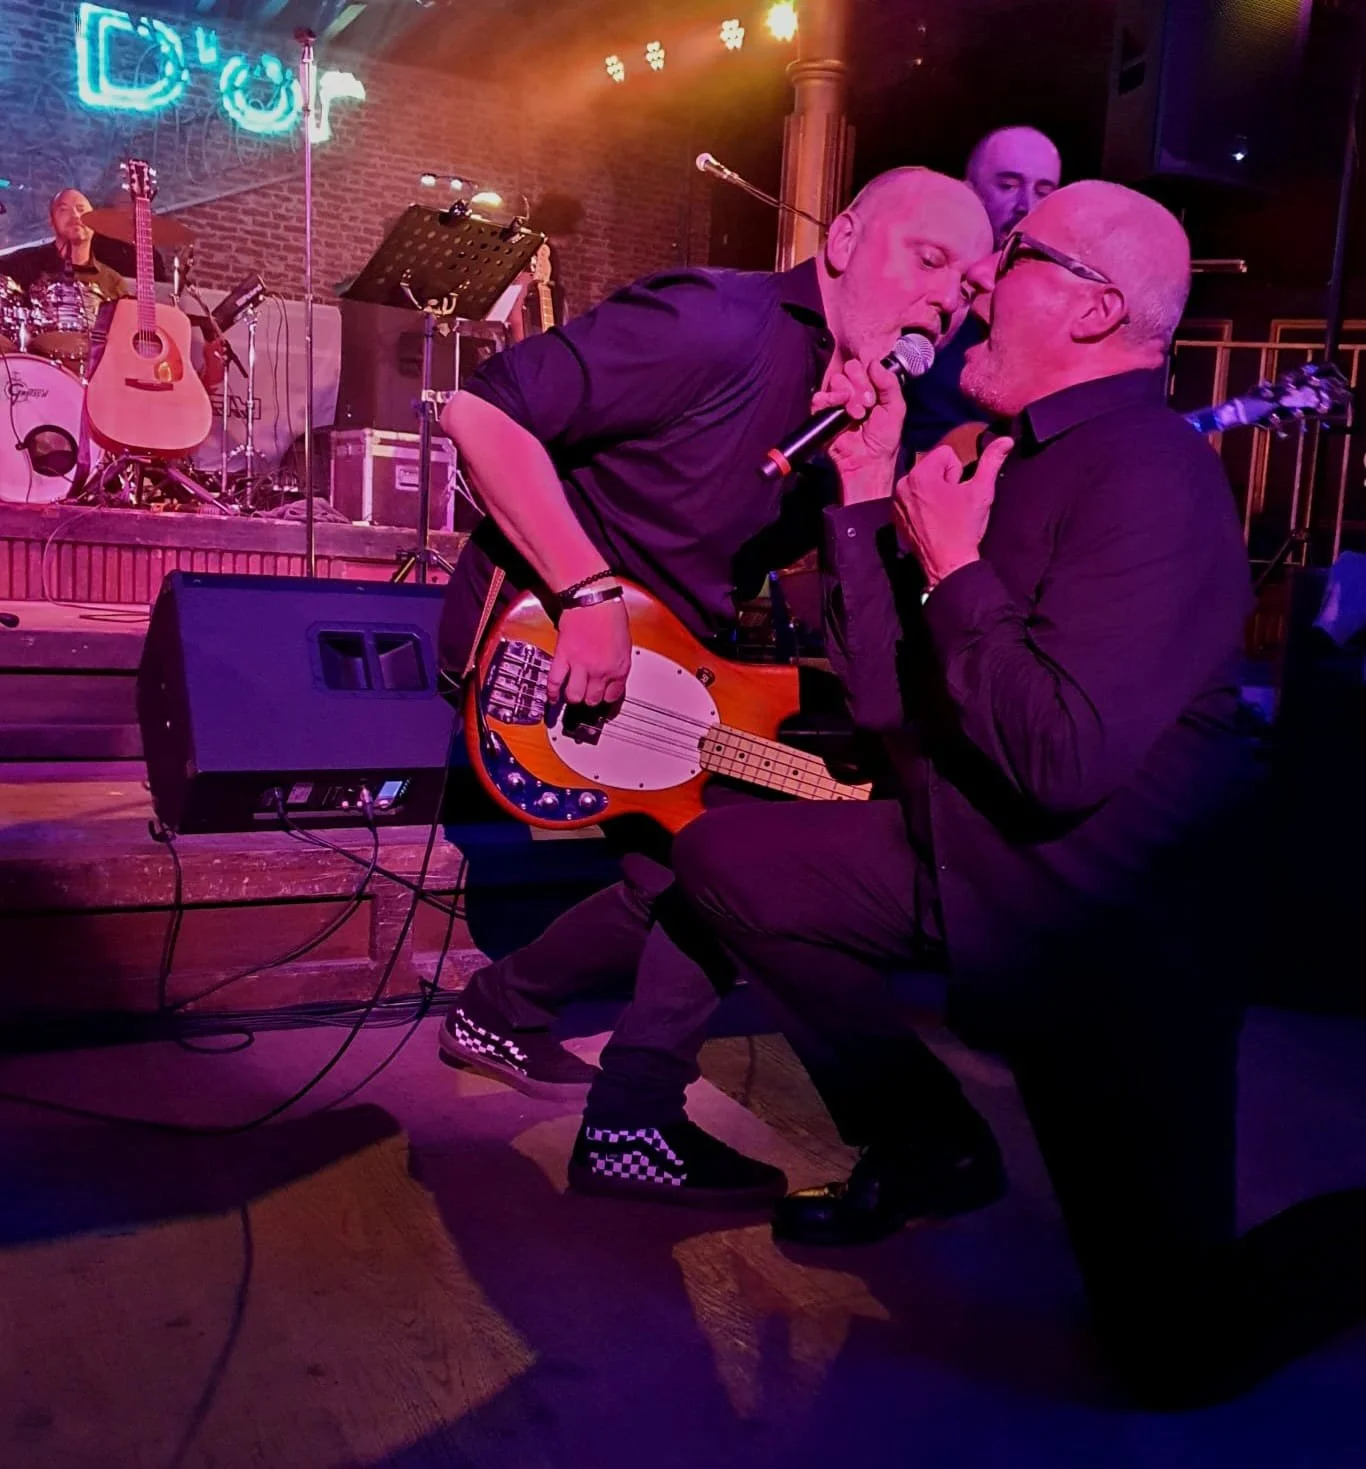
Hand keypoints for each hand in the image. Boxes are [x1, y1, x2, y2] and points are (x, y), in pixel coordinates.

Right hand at [547, 596, 630, 705]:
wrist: (594, 598)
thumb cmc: (611, 615)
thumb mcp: (624, 644)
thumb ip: (617, 663)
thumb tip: (611, 676)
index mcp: (620, 668)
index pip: (613, 697)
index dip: (606, 699)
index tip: (602, 698)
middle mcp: (602, 671)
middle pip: (592, 699)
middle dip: (589, 699)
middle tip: (585, 695)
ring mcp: (581, 665)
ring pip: (574, 696)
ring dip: (573, 697)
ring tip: (572, 693)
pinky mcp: (564, 657)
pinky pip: (555, 681)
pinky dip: (552, 692)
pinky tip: (552, 697)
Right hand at [813, 357, 905, 502]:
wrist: (868, 462)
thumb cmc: (884, 439)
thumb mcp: (896, 409)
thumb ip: (890, 384)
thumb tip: (874, 363)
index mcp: (870, 387)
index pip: (865, 366)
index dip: (870, 377)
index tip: (876, 397)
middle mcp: (852, 391)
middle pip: (849, 369)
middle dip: (860, 386)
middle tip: (867, 405)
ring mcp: (837, 402)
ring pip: (836, 380)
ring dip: (848, 396)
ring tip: (856, 415)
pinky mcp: (822, 415)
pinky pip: (818, 397)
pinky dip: (828, 400)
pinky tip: (840, 412)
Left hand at [894, 436, 1013, 589]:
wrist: (948, 565)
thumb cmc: (964, 528)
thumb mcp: (982, 491)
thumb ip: (992, 460)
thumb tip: (1006, 440)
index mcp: (921, 474)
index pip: (946, 453)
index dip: (959, 472)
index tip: (959, 493)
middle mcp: (903, 484)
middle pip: (932, 466)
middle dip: (945, 480)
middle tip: (952, 504)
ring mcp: (896, 501)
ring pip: (923, 482)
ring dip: (935, 492)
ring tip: (944, 513)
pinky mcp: (895, 516)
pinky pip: (912, 498)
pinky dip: (923, 504)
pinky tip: (934, 520)